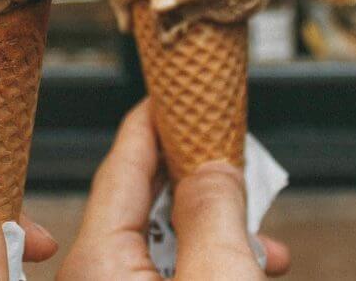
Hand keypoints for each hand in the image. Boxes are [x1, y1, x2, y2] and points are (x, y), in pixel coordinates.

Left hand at [57, 100, 289, 279]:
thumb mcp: (220, 278)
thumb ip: (213, 213)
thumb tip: (211, 166)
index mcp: (96, 263)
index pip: (120, 168)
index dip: (150, 124)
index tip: (172, 93)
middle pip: (139, 205)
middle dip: (191, 178)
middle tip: (227, 149)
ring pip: (159, 245)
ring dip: (211, 229)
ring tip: (259, 232)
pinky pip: (166, 277)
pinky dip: (207, 264)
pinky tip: (251, 265)